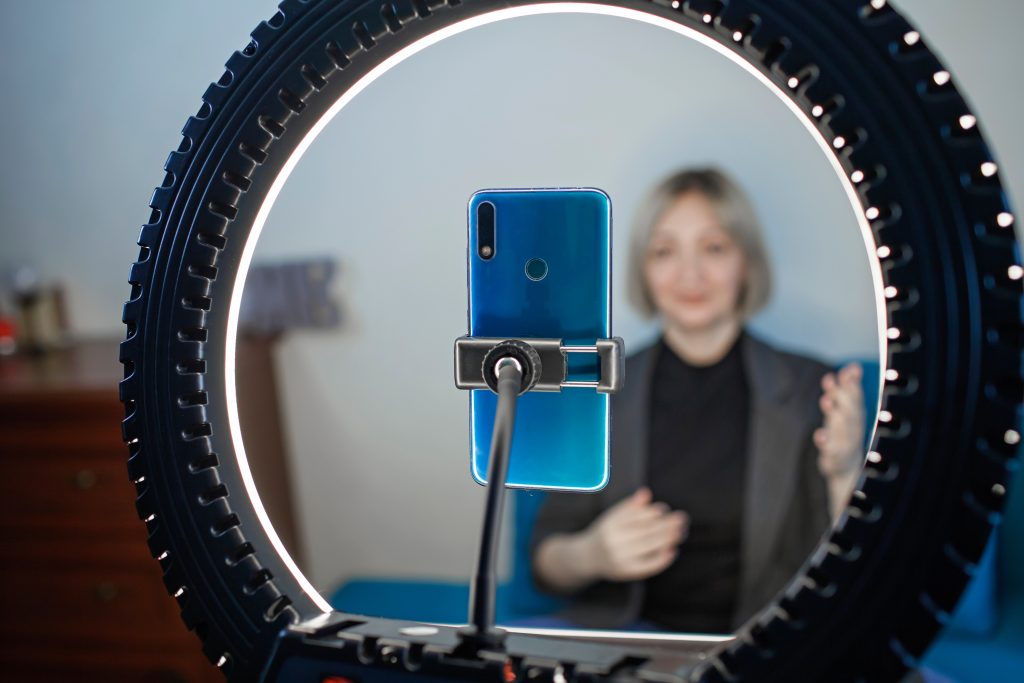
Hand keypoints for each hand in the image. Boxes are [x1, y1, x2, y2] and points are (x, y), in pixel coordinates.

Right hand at [581, 487, 688, 581]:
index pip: (636, 516)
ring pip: (650, 546)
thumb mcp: (612, 517)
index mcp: (611, 524)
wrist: (587, 558)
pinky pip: (648, 565)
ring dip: (668, 538)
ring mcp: (621, 558)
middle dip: (667, 524)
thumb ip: (629, 506)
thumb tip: (646, 493)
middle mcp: (614, 541)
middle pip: (646, 530)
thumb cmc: (605, 533)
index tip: (665, 509)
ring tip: (681, 531)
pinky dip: (662, 558)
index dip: (652, 512)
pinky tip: (673, 551)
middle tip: (682, 518)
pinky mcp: (627, 572)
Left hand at [814, 362, 865, 478]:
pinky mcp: (834, 458)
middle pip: (851, 411)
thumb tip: (853, 366)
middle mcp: (853, 429)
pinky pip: (831, 451)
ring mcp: (845, 444)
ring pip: (843, 429)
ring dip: (835, 414)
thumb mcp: (845, 411)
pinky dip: (826, 442)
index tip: (849, 369)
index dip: (853, 383)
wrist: (848, 469)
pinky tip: (819, 434)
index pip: (857, 398)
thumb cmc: (845, 434)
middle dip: (844, 395)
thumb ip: (846, 389)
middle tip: (832, 381)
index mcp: (856, 416)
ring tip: (826, 400)